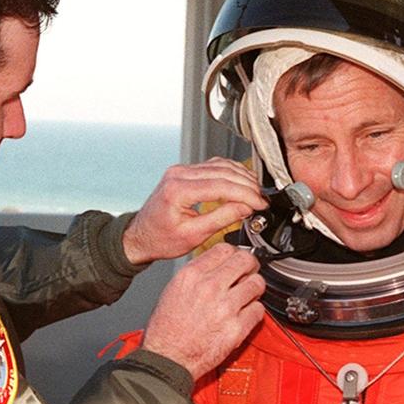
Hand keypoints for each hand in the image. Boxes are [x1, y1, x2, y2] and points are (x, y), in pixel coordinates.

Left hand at [123, 158, 264, 264]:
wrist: (141, 236)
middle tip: (261, 199)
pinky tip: (242, 182)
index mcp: (178, 190)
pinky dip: (231, 172)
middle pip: (223, 172)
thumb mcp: (194, 235)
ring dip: (242, 176)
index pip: (221, 185)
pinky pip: (213, 165)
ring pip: (220, 165)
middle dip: (247, 185)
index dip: (246, 194)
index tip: (259, 203)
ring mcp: (181, 170)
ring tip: (255, 192)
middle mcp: (178, 174)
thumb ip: (222, 218)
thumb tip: (245, 207)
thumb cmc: (160, 239)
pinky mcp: (184, 171)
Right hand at [142, 244, 264, 380]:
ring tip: (248, 295)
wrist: (167, 359)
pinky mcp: (237, 328)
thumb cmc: (166, 330)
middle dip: (250, 266)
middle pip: (245, 261)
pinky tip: (245, 314)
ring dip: (255, 288)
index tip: (236, 259)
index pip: (225, 249)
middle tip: (249, 273)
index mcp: (192, 276)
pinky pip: (259, 310)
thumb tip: (215, 267)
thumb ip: (196, 275)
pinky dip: (255, 311)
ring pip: (257, 284)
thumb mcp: (173, 290)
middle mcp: (210, 288)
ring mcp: (226, 308)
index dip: (234, 253)